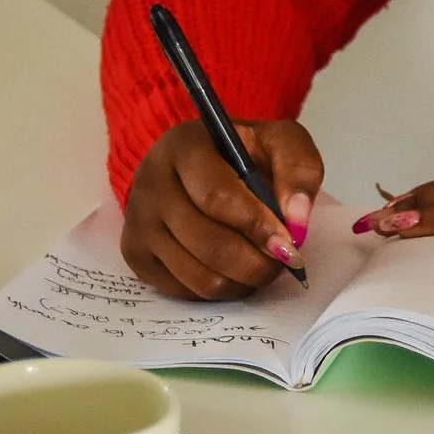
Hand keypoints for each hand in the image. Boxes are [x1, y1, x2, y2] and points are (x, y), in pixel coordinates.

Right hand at [121, 119, 322, 300]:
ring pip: (197, 275)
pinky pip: (184, 291)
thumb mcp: (278, 142)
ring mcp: (138, 221)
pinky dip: (219, 290)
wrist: (200, 163)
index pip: (217, 197)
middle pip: (207, 242)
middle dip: (255, 263)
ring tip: (261, 265)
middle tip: (283, 262)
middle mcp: (150, 182)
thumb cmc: (243, 154)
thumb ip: (298, 171)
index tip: (288, 245)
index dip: (256, 226)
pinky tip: (233, 269)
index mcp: (183, 146)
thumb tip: (297, 223)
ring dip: (241, 281)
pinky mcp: (134, 253)